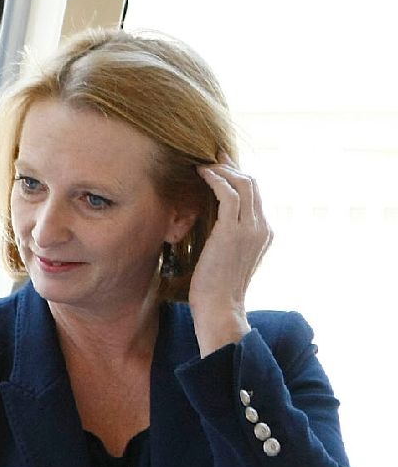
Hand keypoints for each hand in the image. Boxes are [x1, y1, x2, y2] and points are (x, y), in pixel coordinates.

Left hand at [188, 162, 271, 355]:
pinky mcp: (233, 231)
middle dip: (232, 167)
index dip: (238, 178)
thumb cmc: (215, 290)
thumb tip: (209, 227)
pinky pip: (228, 194)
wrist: (220, 309)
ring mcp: (250, 229)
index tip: (220, 167)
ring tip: (203, 163)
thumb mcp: (225, 259)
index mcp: (264, 233)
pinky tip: (202, 173)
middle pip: (253, 184)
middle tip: (212, 156)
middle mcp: (262, 227)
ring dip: (222, 170)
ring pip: (243, 184)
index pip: (255, 196)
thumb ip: (225, 240)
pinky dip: (216, 179)